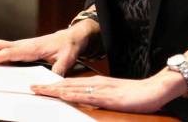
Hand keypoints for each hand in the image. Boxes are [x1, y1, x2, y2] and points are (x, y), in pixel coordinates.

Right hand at [0, 21, 97, 75]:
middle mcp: (24, 44)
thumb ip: (58, 70)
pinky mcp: (21, 47)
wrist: (71, 37)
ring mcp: (21, 44)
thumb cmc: (68, 47)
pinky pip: (2, 47)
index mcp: (32, 48)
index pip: (10, 52)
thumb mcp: (67, 59)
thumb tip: (51, 81)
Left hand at [31, 73, 180, 113]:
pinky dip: (72, 95)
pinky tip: (63, 95)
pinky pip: (86, 96)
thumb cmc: (137, 95)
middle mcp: (96, 84)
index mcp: (97, 84)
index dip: (54, 86)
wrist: (155, 89)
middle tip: (31, 88)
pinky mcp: (109, 97)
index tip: (39, 88)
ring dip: (55, 89)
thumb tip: (86, 105)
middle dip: (48, 87)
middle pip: (67, 85)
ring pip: (72, 88)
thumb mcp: (115, 98)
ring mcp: (102, 89)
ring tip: (39, 90)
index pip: (71, 85)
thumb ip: (100, 100)